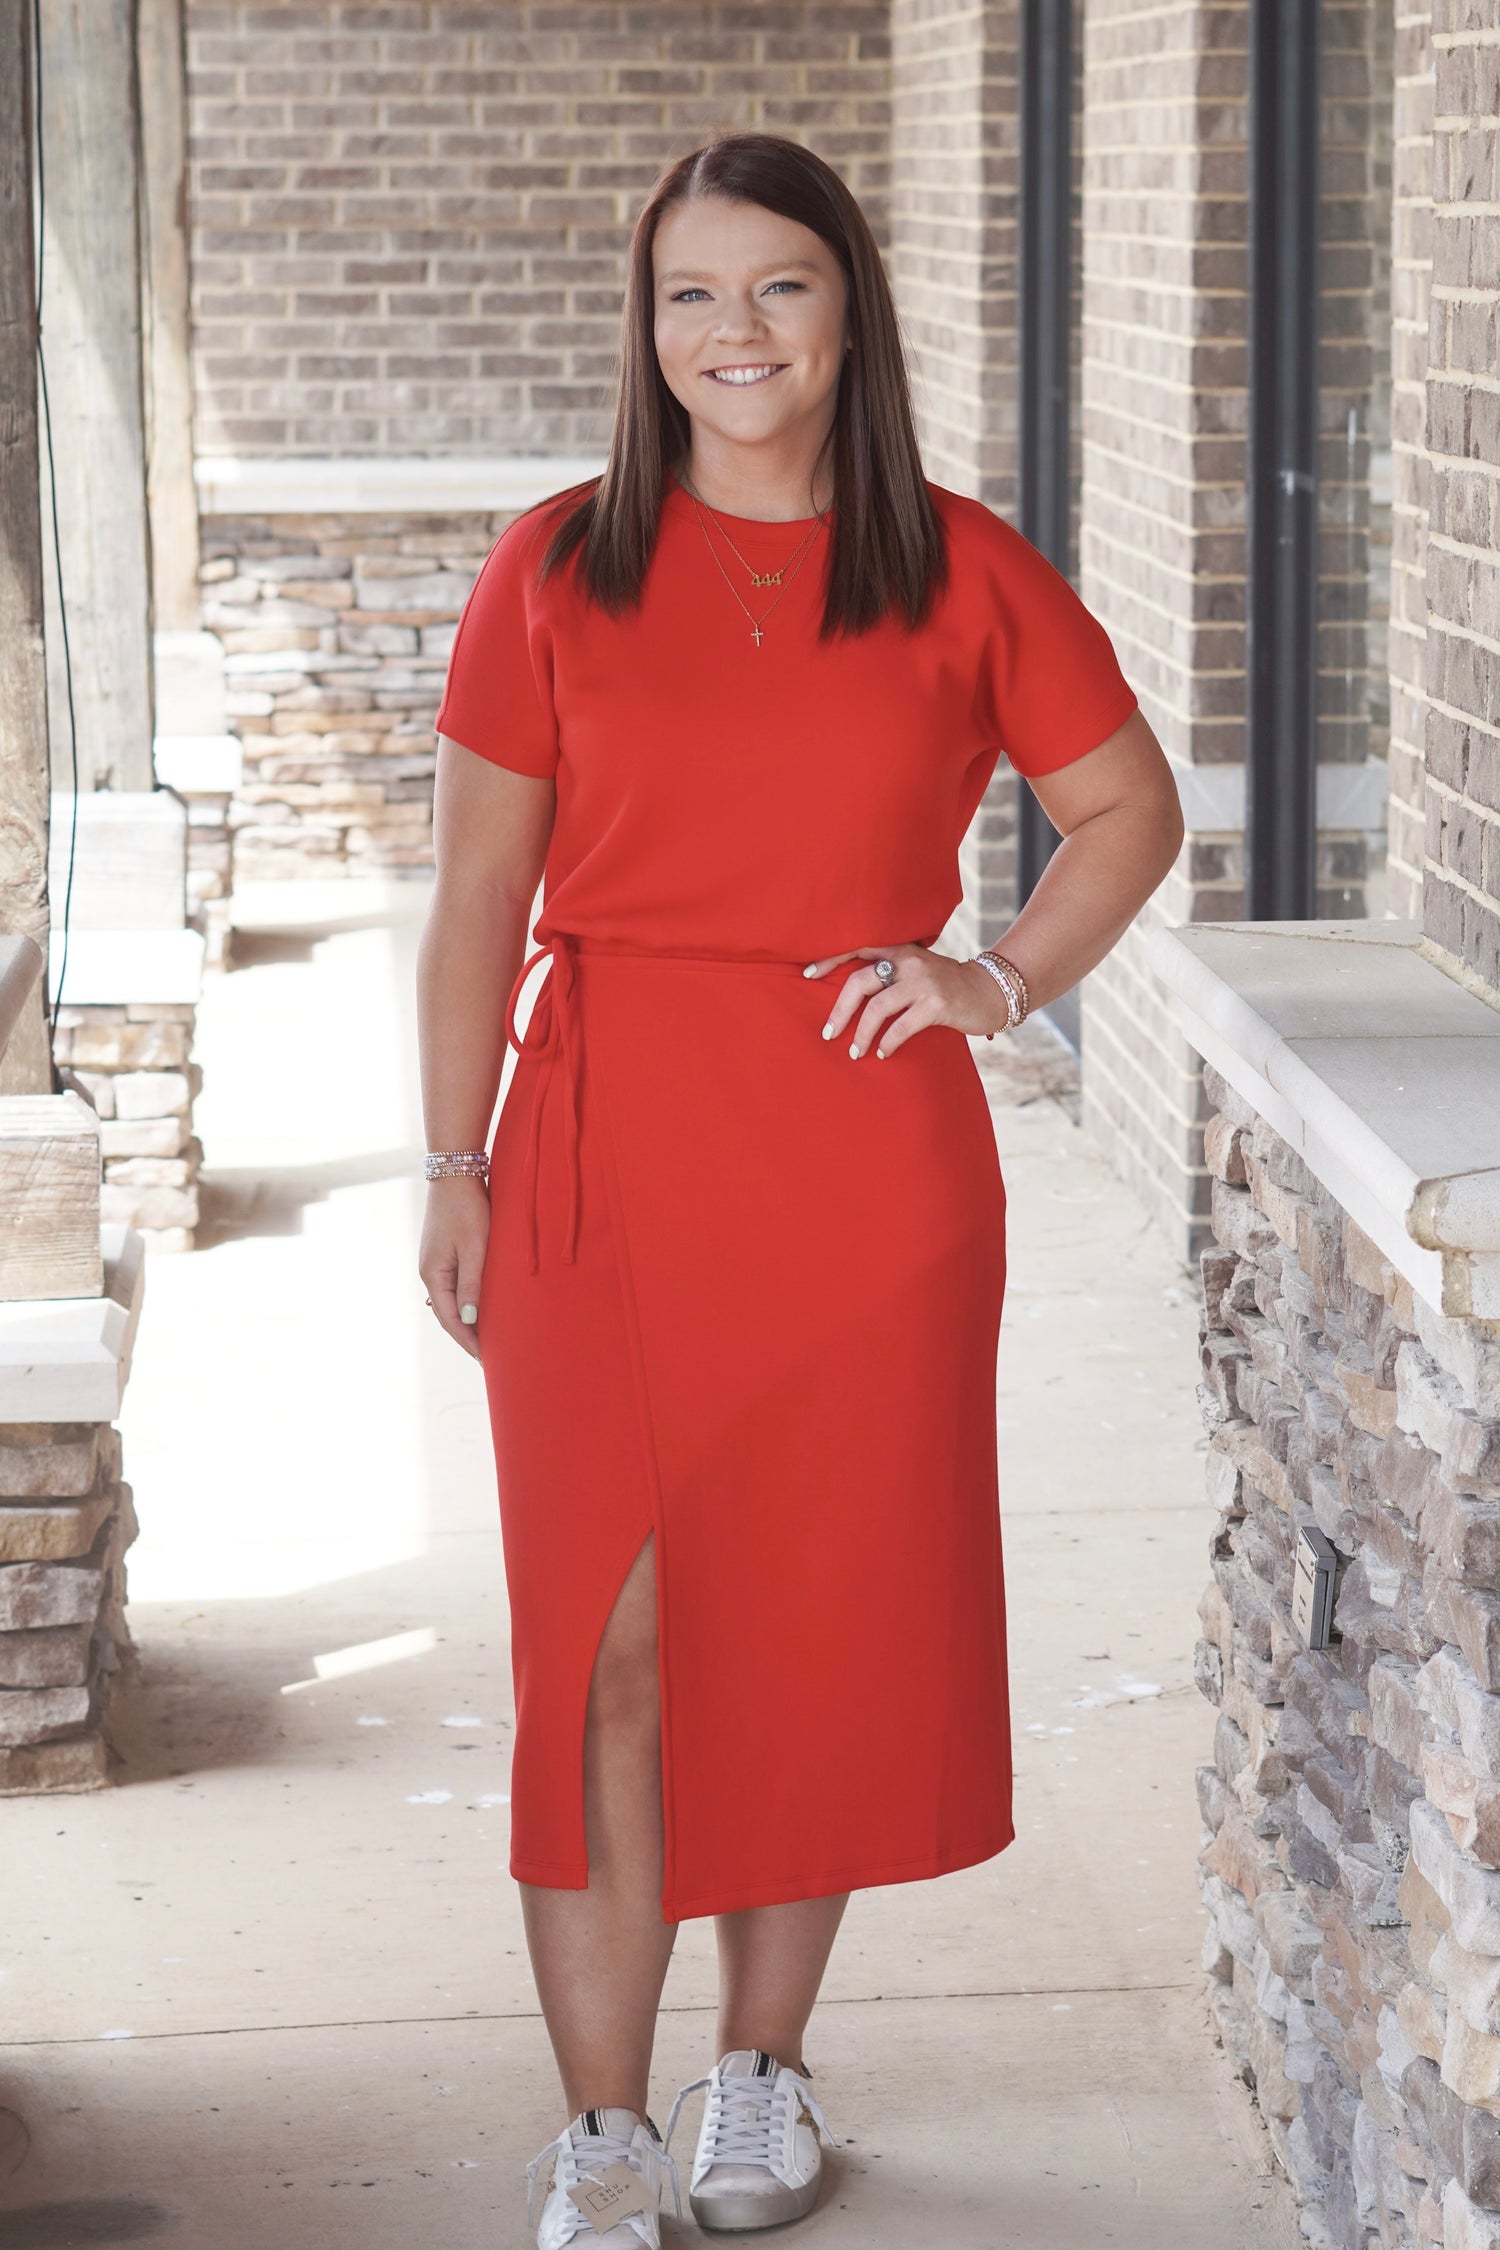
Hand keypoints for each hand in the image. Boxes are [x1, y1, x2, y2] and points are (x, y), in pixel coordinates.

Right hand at [418, 1174, 490, 1358]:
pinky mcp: (443, 1253)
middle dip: (468, 1337)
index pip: (452, 1320)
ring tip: (487, 1339)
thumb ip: (473, 1284)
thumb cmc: (468, 1208)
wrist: (455, 1171)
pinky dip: (466, 1303)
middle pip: (448, 1315)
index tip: (487, 1360)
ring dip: (467, 1321)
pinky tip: (480, 1309)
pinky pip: (454, 1287)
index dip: (469, 1342)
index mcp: (434, 1274)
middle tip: (490, 1358)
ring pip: (451, 1301)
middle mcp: (429, 1272)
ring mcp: (434, 1262)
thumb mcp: (475, 1247)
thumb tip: (469, 1320)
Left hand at [802, 943, 1008, 1058]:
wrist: (991, 991)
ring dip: (861, 1034)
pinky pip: (901, 1027)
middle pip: (860, 982)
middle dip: (839, 1011)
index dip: (830, 958)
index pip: (858, 946)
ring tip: (854, 1051)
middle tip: (828, 1033)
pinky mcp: (937, 1004)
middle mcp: (910, 961)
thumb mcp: (917, 970)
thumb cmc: (946, 985)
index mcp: (901, 949)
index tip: (808, 974)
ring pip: (878, 1008)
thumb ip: (890, 973)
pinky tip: (883, 1054)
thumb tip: (850, 992)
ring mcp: (924, 982)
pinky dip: (888, 1044)